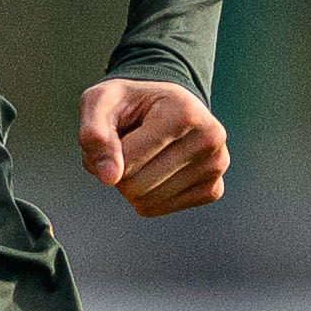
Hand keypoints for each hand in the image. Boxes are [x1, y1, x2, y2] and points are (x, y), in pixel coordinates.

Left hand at [78, 77, 231, 217]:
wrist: (166, 105)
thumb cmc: (130, 103)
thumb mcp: (100, 101)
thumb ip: (94, 133)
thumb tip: (109, 178)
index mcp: (184, 112)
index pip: (127, 160)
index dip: (108, 153)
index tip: (118, 132)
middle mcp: (209, 139)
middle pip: (136, 185)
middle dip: (119, 171)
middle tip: (128, 146)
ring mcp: (216, 166)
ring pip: (146, 201)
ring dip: (130, 184)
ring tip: (142, 156)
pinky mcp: (213, 189)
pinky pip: (158, 208)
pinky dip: (145, 195)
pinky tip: (155, 170)